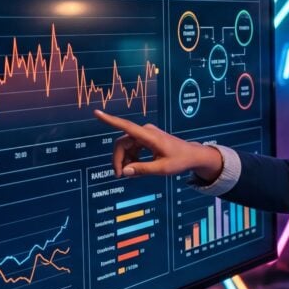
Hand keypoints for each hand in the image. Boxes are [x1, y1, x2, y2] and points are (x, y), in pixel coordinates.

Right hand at [93, 110, 223, 179]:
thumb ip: (142, 170)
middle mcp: (145, 132)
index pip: (126, 127)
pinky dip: (131, 158)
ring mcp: (145, 134)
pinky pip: (132, 147)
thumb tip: (125, 172)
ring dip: (125, 160)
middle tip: (120, 176)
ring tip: (131, 174)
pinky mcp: (146, 139)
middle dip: (118, 159)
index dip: (110, 120)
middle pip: (122, 143)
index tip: (97, 113)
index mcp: (149, 136)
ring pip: (126, 146)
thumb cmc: (180, 161)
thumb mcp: (162, 169)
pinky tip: (136, 168)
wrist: (192, 155)